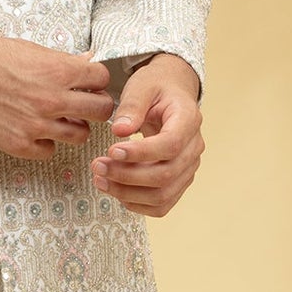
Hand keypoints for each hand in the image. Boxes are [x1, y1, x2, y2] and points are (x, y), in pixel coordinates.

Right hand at [0, 25, 114, 160]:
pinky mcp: (18, 144)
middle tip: (84, 103)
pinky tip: (34, 129)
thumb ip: (60, 61)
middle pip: (101, 110)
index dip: (96, 79)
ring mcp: (36, 125)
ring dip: (74, 126)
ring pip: (80, 135)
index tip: (89, 82)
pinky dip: (46, 142)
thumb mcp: (28, 48)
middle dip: (95, 105)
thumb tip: (86, 61)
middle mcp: (51, 99)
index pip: (102, 78)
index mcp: (57, 70)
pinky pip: (50, 150)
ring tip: (58, 117)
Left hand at [91, 54, 203, 217]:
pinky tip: (115, 190)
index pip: (170, 145)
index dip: (141, 153)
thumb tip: (119, 131)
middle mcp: (194, 147)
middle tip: (98, 166)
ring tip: (100, 179)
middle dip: (127, 176)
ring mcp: (188, 167)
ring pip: (163, 195)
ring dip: (128, 193)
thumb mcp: (142, 86)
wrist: (171, 93)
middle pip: (166, 175)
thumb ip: (132, 106)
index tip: (112, 150)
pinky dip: (136, 204)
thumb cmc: (157, 88)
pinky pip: (161, 205)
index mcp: (189, 120)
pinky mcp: (178, 181)